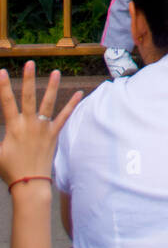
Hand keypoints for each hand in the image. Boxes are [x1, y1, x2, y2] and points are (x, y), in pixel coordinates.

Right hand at [0, 63, 82, 186]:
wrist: (29, 183)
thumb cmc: (10, 170)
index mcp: (13, 127)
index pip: (6, 102)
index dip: (4, 87)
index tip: (2, 72)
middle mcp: (29, 124)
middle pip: (28, 97)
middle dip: (29, 79)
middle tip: (30, 63)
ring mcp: (43, 128)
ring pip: (48, 103)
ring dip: (53, 87)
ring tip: (56, 72)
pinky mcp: (53, 134)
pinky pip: (64, 117)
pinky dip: (72, 105)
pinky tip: (80, 93)